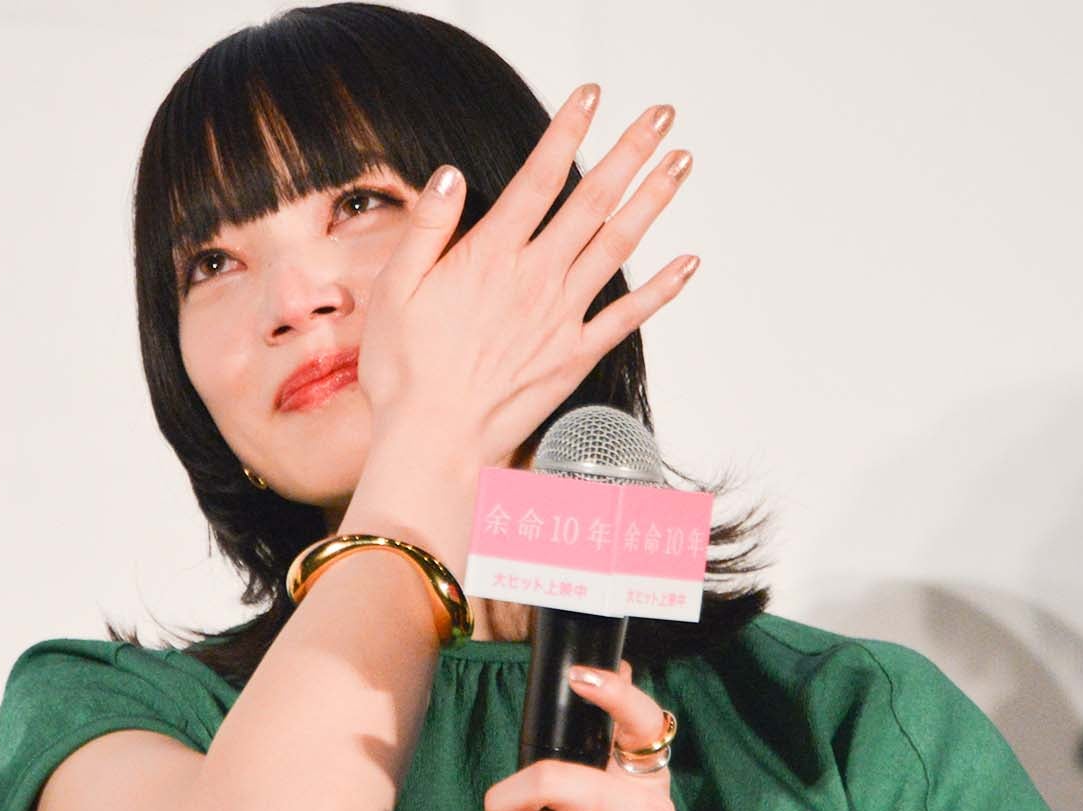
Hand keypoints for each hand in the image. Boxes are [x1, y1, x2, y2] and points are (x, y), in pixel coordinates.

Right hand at [360, 83, 698, 469]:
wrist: (434, 443)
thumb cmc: (405, 373)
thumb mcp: (395, 290)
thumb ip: (429, 228)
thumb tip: (453, 175)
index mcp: (490, 256)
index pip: (539, 178)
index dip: (567, 131)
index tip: (591, 95)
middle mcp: (536, 278)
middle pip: (593, 201)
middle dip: (631, 151)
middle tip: (663, 116)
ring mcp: (561, 317)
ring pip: (618, 245)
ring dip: (654, 200)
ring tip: (681, 164)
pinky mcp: (575, 355)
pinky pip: (629, 316)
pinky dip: (662, 288)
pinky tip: (687, 263)